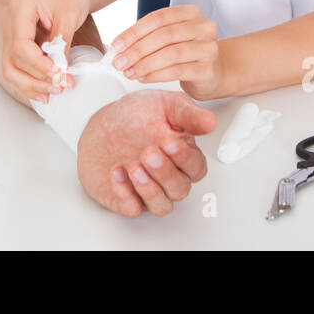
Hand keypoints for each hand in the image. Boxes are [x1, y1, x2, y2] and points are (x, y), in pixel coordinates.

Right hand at [3, 0, 91, 102]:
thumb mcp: (69, 16)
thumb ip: (61, 43)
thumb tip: (59, 71)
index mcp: (19, 10)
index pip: (20, 46)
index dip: (39, 65)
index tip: (59, 74)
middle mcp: (9, 22)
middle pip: (12, 61)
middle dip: (36, 79)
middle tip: (61, 86)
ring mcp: (11, 33)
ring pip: (11, 68)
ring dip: (32, 84)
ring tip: (55, 92)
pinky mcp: (18, 43)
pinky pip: (19, 66)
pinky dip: (32, 80)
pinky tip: (47, 90)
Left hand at [76, 89, 216, 216]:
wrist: (103, 126)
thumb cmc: (136, 116)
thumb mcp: (165, 105)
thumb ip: (188, 114)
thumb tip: (209, 122)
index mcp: (182, 156)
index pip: (196, 168)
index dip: (185, 159)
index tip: (171, 144)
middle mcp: (168, 176)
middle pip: (179, 189)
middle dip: (165, 173)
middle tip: (149, 153)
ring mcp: (148, 190)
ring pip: (161, 205)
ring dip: (149, 189)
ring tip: (135, 166)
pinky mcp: (127, 199)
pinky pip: (132, 208)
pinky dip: (124, 193)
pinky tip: (118, 172)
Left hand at [110, 4, 224, 99]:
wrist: (213, 72)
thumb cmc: (187, 53)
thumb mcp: (170, 37)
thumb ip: (149, 36)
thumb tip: (119, 47)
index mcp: (190, 13)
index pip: (158, 18)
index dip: (134, 31)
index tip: (116, 45)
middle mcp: (203, 27)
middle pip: (163, 35)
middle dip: (136, 50)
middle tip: (119, 62)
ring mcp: (208, 48)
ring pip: (171, 54)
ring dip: (145, 64)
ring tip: (129, 72)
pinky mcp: (208, 69)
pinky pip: (178, 71)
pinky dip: (157, 75)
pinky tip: (143, 78)